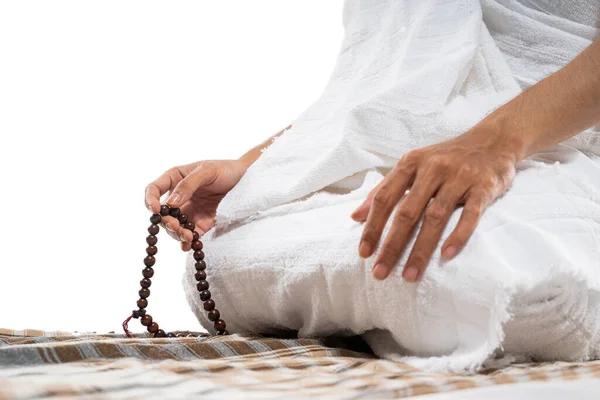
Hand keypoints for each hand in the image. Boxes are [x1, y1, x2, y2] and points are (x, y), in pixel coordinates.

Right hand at [145, 159, 247, 250]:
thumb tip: (170, 203)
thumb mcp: (207, 171)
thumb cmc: (226, 169)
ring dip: (177, 233)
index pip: (153, 190)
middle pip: (163, 214)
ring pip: (174, 227)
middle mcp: (178, 197)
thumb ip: (188, 185)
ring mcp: (189, 211)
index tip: (156, 210)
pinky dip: (187, 241)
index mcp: (175, 179)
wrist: (248, 181)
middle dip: (167, 222)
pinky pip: (190, 235)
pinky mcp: (201, 223)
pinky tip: (189, 245)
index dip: (150, 200)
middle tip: (177, 227)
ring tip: (187, 236)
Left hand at [350, 130, 519, 281]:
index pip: (384, 198)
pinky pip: (470, 215)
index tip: (364, 253)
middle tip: (380, 272)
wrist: (492, 141)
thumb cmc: (445, 158)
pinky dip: (458, 235)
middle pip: (407, 212)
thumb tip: (355, 216)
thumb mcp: (412, 166)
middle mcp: (433, 168)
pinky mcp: (483, 187)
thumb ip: (384, 189)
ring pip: (435, 217)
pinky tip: (446, 255)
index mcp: (411, 163)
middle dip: (391, 245)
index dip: (372, 227)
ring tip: (409, 275)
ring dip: (421, 249)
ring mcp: (459, 178)